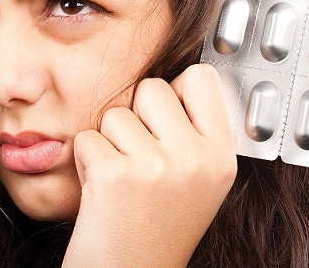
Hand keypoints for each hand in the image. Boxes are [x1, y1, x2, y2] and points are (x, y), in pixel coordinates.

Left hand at [63, 64, 236, 266]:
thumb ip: (194, 133)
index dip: (177, 90)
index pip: (201, 78)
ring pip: (116, 113)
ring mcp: (156, 166)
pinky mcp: (115, 174)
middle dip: (138, 115)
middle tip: (139, 156)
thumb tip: (177, 82)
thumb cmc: (157, 229)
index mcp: (220, 157)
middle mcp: (194, 160)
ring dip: (110, 140)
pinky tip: (102, 189)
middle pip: (152, 87)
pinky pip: (88, 137)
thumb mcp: (198, 181)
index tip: (167, 114)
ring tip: (122, 177)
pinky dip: (87, 159)